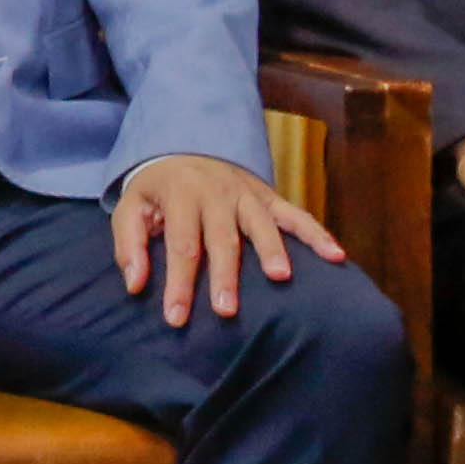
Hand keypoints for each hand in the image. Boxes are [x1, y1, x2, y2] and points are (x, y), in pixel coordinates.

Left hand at [112, 151, 345, 327]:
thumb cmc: (156, 190)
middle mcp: (218, 193)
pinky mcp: (268, 197)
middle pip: (223, 239)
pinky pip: (296, 215)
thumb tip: (136, 285)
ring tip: (281, 278)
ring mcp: (247, 194)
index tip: (176, 318)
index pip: (181, 245)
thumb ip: (128, 245)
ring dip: (273, 250)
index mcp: (181, 196)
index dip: (180, 283)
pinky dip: (317, 234)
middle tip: (226, 311)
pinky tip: (336, 256)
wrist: (184, 145)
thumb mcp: (130, 208)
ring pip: (262, 225)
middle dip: (225, 276)